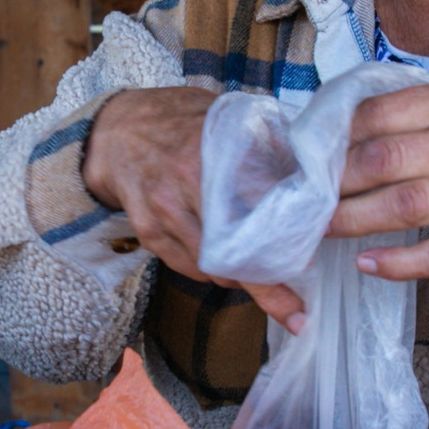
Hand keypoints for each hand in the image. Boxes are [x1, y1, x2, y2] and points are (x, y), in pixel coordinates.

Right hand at [80, 88, 307, 329]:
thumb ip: (263, 140)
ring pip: (211, 266)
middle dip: (267, 287)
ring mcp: (163, 210)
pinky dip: (210, 272)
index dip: (286, 237)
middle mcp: (187, 183)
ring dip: (239, 279)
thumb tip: (312, 170)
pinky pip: (186, 267)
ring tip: (264, 287)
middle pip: (235, 248)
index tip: (309, 264)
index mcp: (213, 152)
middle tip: (295, 312)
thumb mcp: (223, 117)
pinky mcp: (147, 231)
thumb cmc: (178, 121)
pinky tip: (224, 267)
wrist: (116, 129)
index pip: (259, 205)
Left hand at [326, 84, 428, 283]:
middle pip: (389, 159)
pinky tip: (366, 263)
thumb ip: (398, 119)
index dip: (337, 137)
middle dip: (339, 180)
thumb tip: (323, 135)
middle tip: (307, 196)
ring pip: (407, 205)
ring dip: (356, 219)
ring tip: (322, 229)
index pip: (382, 113)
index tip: (308, 155)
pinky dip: (397, 262)